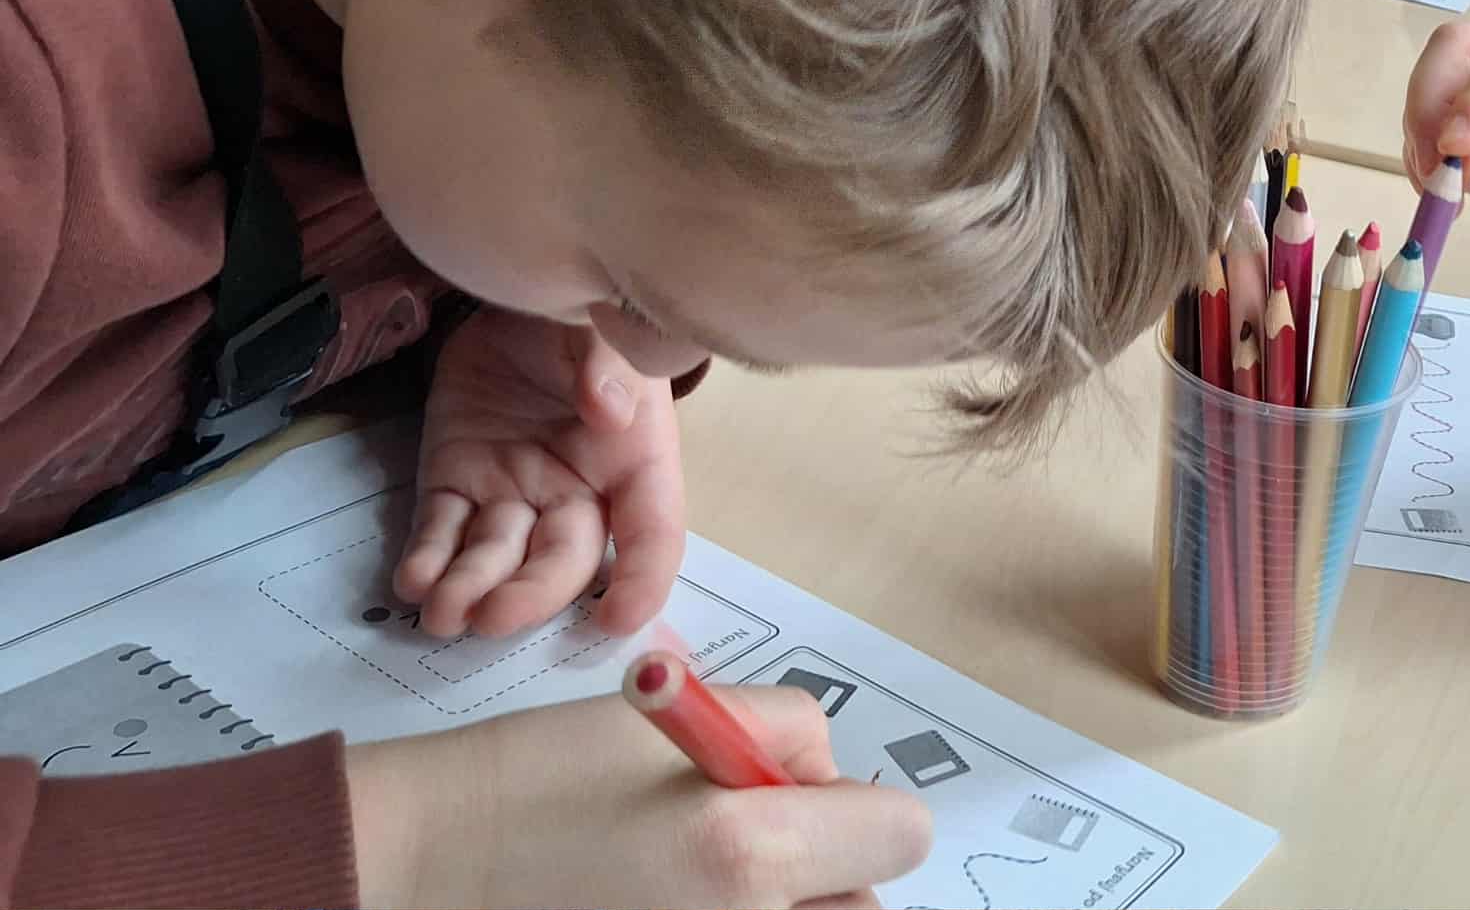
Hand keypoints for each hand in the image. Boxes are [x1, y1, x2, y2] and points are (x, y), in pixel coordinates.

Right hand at [348, 687, 932, 907]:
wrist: (430, 861)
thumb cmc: (543, 780)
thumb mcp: (681, 716)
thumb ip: (785, 735)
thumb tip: (824, 784)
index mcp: (751, 850)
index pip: (901, 834)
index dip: (858, 806)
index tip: (798, 798)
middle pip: (861, 906)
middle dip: (824, 870)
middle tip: (743, 845)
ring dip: (774, 902)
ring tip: (689, 874)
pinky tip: (660, 896)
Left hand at [398, 310, 685, 638]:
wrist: (517, 296)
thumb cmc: (580, 316)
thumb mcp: (603, 328)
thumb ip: (609, 364)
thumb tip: (611, 413)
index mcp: (633, 459)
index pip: (651, 531)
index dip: (641, 581)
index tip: (616, 620)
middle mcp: (577, 490)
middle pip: (563, 558)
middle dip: (531, 594)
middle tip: (492, 617)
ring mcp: (513, 490)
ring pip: (496, 555)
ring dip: (470, 589)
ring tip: (439, 614)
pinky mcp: (457, 480)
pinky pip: (441, 530)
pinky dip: (426, 560)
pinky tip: (411, 581)